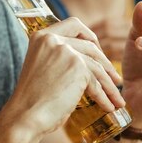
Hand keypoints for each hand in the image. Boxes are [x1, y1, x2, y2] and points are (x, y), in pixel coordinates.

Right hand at [9, 16, 124, 136]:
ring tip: (117, 99)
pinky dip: (105, 96)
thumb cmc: (32, 100)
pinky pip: (97, 82)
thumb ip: (58, 58)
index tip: (98, 52)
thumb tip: (85, 62)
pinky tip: (108, 107)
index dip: (90, 37)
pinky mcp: (77, 67)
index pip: (74, 25)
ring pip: (97, 66)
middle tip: (115, 79)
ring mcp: (66, 51)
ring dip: (109, 84)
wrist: (24, 117)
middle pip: (90, 46)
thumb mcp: (42, 68)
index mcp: (42, 36)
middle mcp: (53, 39)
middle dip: (105, 64)